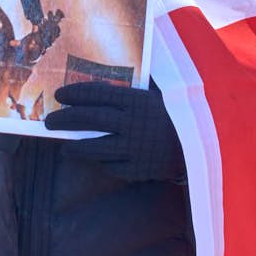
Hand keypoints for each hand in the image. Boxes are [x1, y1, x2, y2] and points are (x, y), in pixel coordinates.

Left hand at [44, 81, 185, 183]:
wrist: (205, 148)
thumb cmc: (180, 117)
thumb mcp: (160, 96)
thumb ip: (134, 92)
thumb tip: (105, 86)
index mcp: (137, 101)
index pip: (97, 94)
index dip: (75, 94)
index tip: (60, 96)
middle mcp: (132, 124)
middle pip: (89, 120)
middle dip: (65, 119)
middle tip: (49, 121)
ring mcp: (133, 149)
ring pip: (94, 148)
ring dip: (75, 147)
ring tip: (64, 146)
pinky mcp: (137, 170)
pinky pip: (111, 166)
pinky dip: (100, 162)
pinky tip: (93, 159)